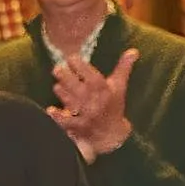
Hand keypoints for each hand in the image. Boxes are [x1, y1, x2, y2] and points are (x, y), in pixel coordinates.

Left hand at [49, 45, 139, 160]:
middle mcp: (94, 101)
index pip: (90, 74)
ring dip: (61, 92)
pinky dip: (58, 116)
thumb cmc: (114, 106)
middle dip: (65, 76)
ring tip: (58, 86)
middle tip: (57, 69)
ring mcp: (86, 115)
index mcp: (104, 89)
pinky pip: (67, 121)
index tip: (71, 58)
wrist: (112, 134)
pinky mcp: (79, 127)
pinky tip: (51, 110)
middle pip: (77, 86)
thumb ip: (123, 67)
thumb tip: (133, 51)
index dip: (78, 64)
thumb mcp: (119, 86)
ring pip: (70, 100)